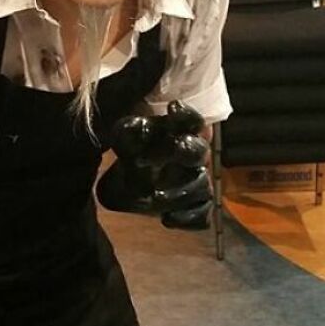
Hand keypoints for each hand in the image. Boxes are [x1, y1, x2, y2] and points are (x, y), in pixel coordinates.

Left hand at [96, 101, 212, 229]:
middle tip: (174, 148)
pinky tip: (167, 219)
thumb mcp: (123, 138)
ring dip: (180, 191)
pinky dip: (187, 219)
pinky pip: (202, 215)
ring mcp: (195, 181)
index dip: (186, 113)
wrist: (122, 187)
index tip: (172, 107)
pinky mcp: (194, 207)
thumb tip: (140, 125)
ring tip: (154, 196)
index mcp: (177, 133)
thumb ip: (130, 130)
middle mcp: (191, 155)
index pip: (190, 120)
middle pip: (199, 151)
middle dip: (187, 150)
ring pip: (201, 186)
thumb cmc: (130, 153)